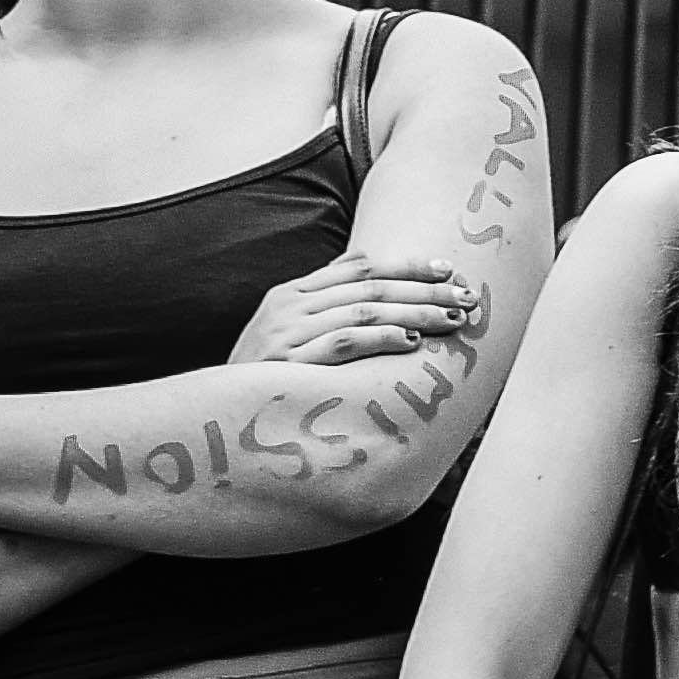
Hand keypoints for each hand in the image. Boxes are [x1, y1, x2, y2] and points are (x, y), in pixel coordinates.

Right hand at [235, 251, 480, 368]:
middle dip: (425, 291)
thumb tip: (370, 269)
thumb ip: (324, 299)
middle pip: (371, 287)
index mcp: (291, 291)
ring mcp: (287, 333)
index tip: (449, 270)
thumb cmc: (263, 373)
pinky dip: (381, 338)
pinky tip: (411, 341)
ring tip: (452, 320)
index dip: (408, 266)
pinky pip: (344, 343)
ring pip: (365, 311)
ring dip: (415, 313)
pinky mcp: (288, 363)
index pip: (361, 267)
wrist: (211, 412)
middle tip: (467, 298)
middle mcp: (289, 306)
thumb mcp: (287, 329)